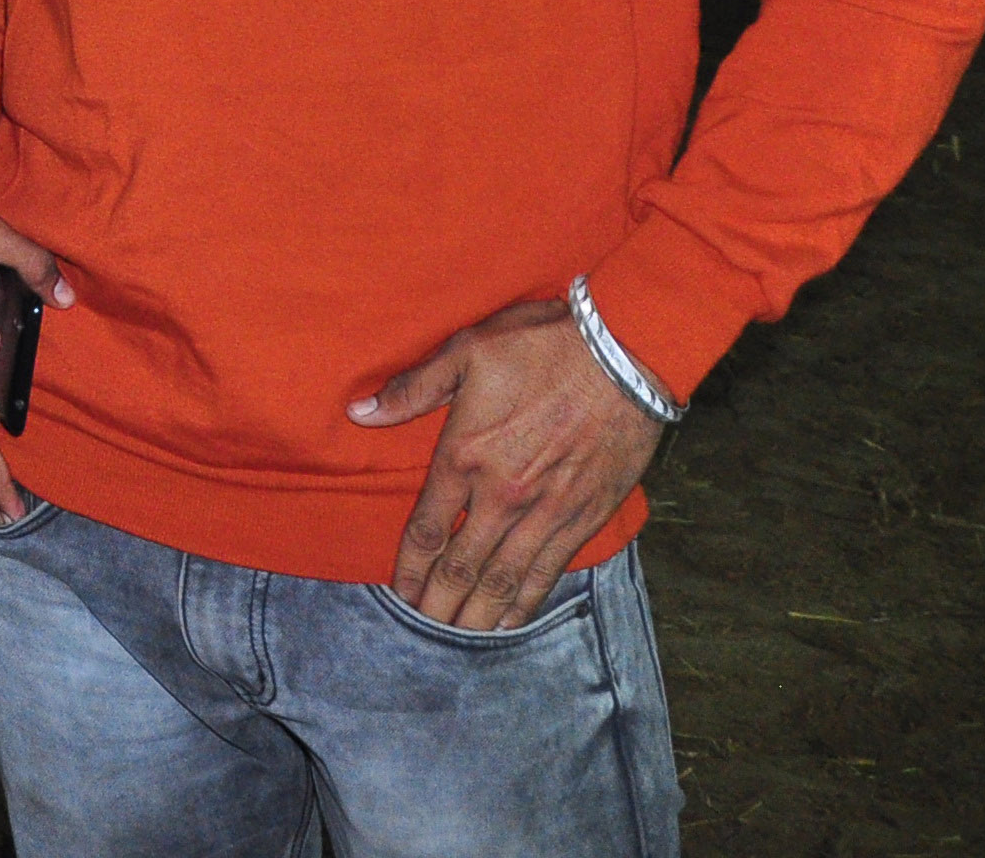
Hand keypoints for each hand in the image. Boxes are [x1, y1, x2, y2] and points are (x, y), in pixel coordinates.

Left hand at [354, 298, 668, 628]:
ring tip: (457, 638)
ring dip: (477, 612)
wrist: (624, 357)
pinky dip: (528, 600)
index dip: (409, 567)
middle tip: (421, 630)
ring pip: (503, 578)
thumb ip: (413, 389)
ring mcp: (545, 510)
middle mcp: (501, 495)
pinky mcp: (583, 516)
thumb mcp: (466, 352)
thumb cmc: (543, 346)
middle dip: (438, 603)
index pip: (427, 528)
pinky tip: (512, 620)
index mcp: (465, 456)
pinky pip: (548, 569)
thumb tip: (360, 412)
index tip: (398, 592)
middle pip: (461, 566)